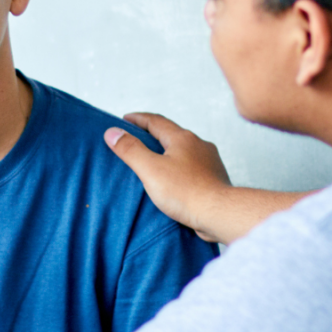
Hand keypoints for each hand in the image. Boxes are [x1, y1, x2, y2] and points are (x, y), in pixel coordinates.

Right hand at [104, 113, 231, 241]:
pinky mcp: (214, 177)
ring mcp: (209, 160)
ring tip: (155, 159)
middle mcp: (198, 144)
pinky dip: (180, 166)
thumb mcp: (151, 169)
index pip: (156, 121)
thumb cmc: (185, 192)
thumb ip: (130, 150)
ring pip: (184, 150)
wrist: (219, 213)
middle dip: (153, 134)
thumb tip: (112, 132)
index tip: (125, 119)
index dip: (138, 119)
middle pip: (172, 134)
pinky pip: (193, 166)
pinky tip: (175, 178)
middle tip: (137, 138)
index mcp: (182, 138)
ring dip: (169, 151)